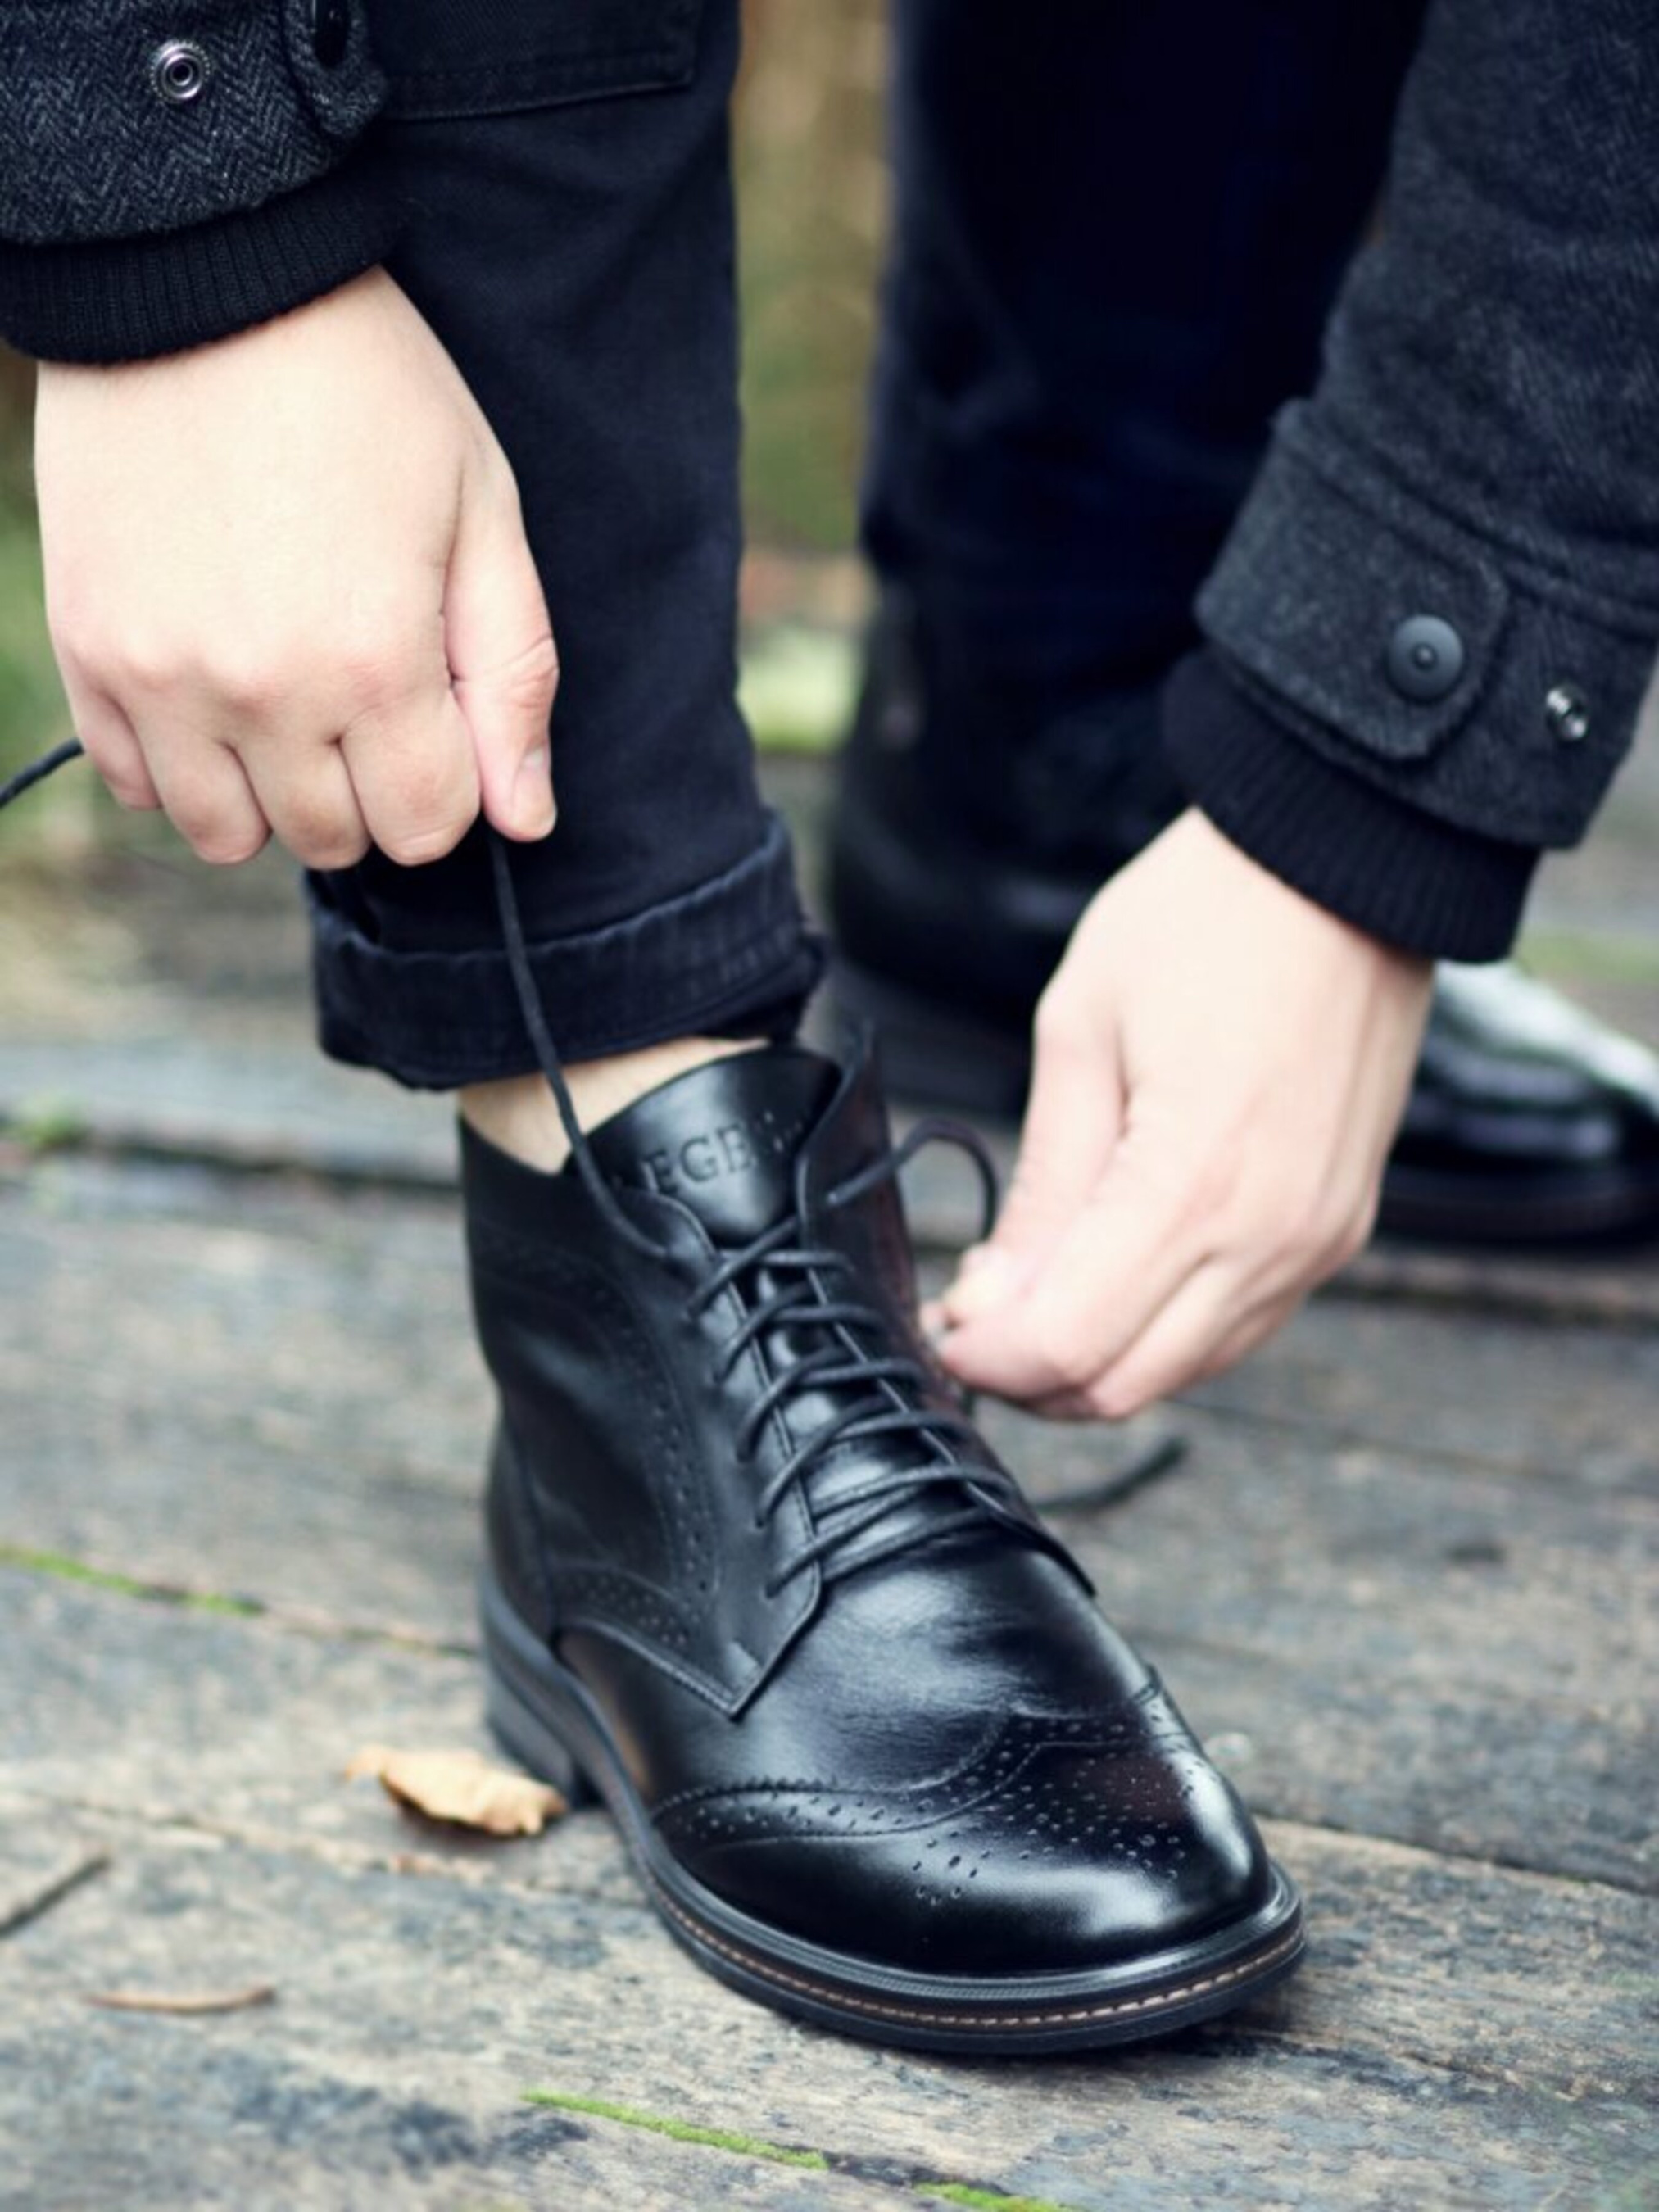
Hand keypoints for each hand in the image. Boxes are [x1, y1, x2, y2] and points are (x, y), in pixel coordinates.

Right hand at [34, 268, 556, 869]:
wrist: (206, 278)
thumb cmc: (370, 392)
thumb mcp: (483, 517)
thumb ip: (513, 681)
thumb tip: (526, 818)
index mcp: (373, 665)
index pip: (428, 827)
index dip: (450, 776)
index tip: (436, 700)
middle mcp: (260, 694)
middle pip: (333, 840)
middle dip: (368, 787)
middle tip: (365, 687)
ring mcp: (159, 679)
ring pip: (225, 836)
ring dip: (271, 794)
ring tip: (288, 699)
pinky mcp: (87, 651)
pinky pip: (135, 782)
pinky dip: (179, 762)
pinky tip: (212, 684)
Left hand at [933, 809, 1433, 1415]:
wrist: (1350, 861)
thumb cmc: (1210, 917)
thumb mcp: (1082, 1032)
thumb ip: (1045, 1186)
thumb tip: (995, 1296)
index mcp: (1194, 1183)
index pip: (1068, 1342)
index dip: (988, 1357)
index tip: (945, 1326)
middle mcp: (1271, 1235)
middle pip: (1127, 1383)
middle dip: (1032, 1375)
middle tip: (976, 1319)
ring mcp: (1317, 1239)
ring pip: (1185, 1369)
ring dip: (1099, 1358)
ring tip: (1035, 1294)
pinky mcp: (1339, 1226)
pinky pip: (1239, 1325)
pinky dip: (1165, 1328)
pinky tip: (1115, 1275)